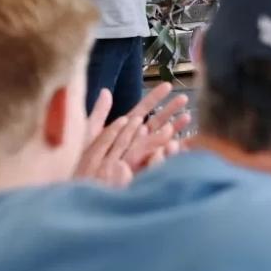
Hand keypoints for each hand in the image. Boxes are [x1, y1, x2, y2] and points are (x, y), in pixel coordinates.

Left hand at [75, 86, 192, 184]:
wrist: (83, 185)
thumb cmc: (82, 161)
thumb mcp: (88, 133)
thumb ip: (99, 113)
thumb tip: (105, 92)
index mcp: (124, 129)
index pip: (143, 109)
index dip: (155, 97)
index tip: (167, 85)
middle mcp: (135, 140)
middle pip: (157, 122)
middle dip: (171, 109)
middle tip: (184, 98)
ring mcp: (141, 154)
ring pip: (162, 138)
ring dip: (175, 127)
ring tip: (188, 117)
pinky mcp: (143, 169)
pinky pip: (159, 158)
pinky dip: (169, 150)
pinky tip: (178, 142)